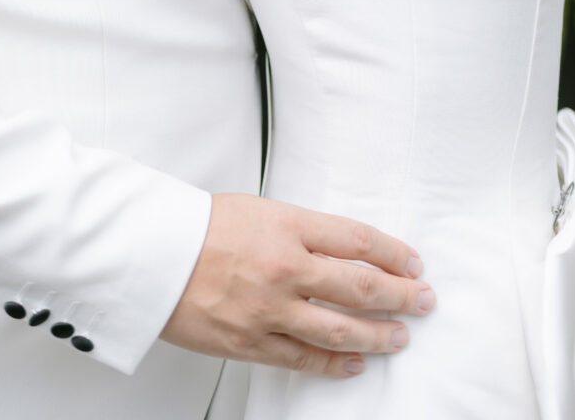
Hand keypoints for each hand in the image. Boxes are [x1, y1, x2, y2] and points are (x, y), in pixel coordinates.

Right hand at [160, 193, 433, 378]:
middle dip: (402, 294)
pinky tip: (354, 364)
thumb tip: (342, 249)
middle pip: (361, 285)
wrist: (150, 253)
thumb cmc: (198, 226)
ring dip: (378, 335)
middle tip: (424, 300)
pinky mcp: (252, 342)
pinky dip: (334, 364)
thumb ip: (300, 230)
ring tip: (400, 336)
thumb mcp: (258, 210)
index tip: (413, 262)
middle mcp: (285, 267)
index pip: (357, 239)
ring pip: (341, 330)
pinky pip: (304, 359)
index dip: (393, 252)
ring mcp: (270, 309)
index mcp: (287, 225)